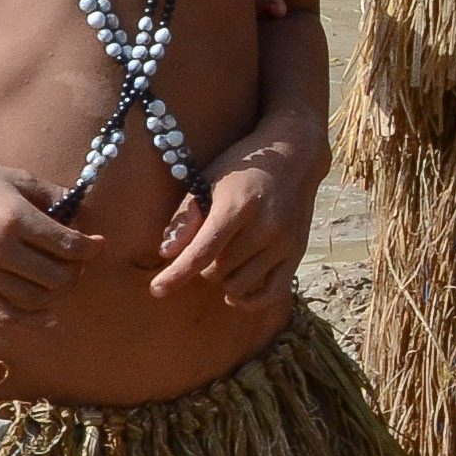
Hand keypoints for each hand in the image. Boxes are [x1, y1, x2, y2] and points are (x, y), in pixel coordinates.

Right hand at [0, 156, 90, 323]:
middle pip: (58, 277)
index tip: (97, 243)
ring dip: (58, 292)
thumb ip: (54, 196)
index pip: (69, 246)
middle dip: (77, 269)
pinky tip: (48, 313)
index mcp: (13, 218)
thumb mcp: (16, 178)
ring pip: (36, 299)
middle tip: (78, 259)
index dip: (91, 247)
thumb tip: (85, 217)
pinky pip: (5, 315)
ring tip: (61, 277)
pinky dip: (32, 319)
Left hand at [151, 139, 320, 307]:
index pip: (203, 251)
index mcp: (237, 205)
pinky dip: (250, 299)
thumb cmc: (241, 167)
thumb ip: (186, 217)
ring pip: (240, 285)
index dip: (177, 273)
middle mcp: (265, 227)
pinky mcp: (297, 252)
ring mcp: (284, 242)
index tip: (157, 290)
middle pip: (218, 271)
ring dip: (224, 279)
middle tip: (206, 246)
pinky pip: (272, 293)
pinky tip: (236, 293)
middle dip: (203, 266)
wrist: (294, 155)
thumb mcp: (207, 180)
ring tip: (224, 259)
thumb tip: (167, 253)